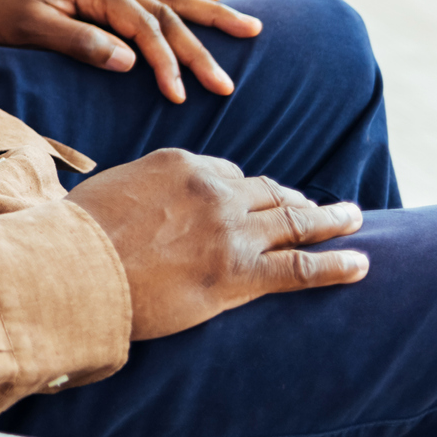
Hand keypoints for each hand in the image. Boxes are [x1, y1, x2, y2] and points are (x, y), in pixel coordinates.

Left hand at [0, 0, 261, 103]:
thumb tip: (129, 60)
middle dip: (201, 48)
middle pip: (168, 13)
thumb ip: (80, 42)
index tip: (179, 94)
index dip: (164, 60)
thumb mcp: (32, 31)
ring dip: (211, 14)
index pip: (144, 26)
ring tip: (252, 28)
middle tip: (227, 84)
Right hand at [68, 149, 367, 339]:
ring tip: (354, 218)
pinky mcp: (241, 273)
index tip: (253, 198)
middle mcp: (213, 190)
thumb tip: (142, 202)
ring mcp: (232, 230)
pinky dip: (336, 264)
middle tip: (317, 203)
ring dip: (330, 219)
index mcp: (180, 164)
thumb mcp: (110, 189)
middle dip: (293, 197)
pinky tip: (361, 263)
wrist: (76, 269)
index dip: (243, 188)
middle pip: (265, 191)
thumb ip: (141, 189)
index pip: (225, 172)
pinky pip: (301, 267)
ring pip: (294, 220)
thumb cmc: (79, 234)